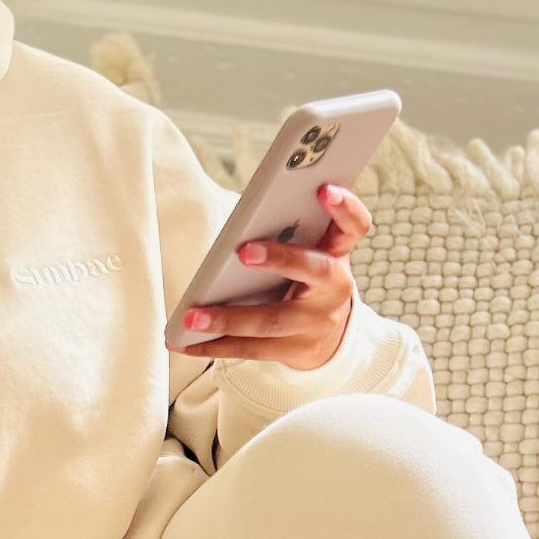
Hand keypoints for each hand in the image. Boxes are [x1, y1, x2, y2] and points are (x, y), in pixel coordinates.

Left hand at [170, 180, 369, 369]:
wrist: (329, 336)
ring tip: (191, 317)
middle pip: (314, 271)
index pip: (354, 226)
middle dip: (280, 259)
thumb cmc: (307, 278)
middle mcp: (333, 288)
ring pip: (272, 320)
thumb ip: (291, 231)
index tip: (325, 188)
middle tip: (244, 250)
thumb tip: (244, 220)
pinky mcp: (293, 350)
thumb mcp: (310, 250)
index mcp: (337, 253)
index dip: (344, 207)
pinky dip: (214, 346)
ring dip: (228, 319)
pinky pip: (251, 349)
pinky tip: (185, 343)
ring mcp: (314, 323)